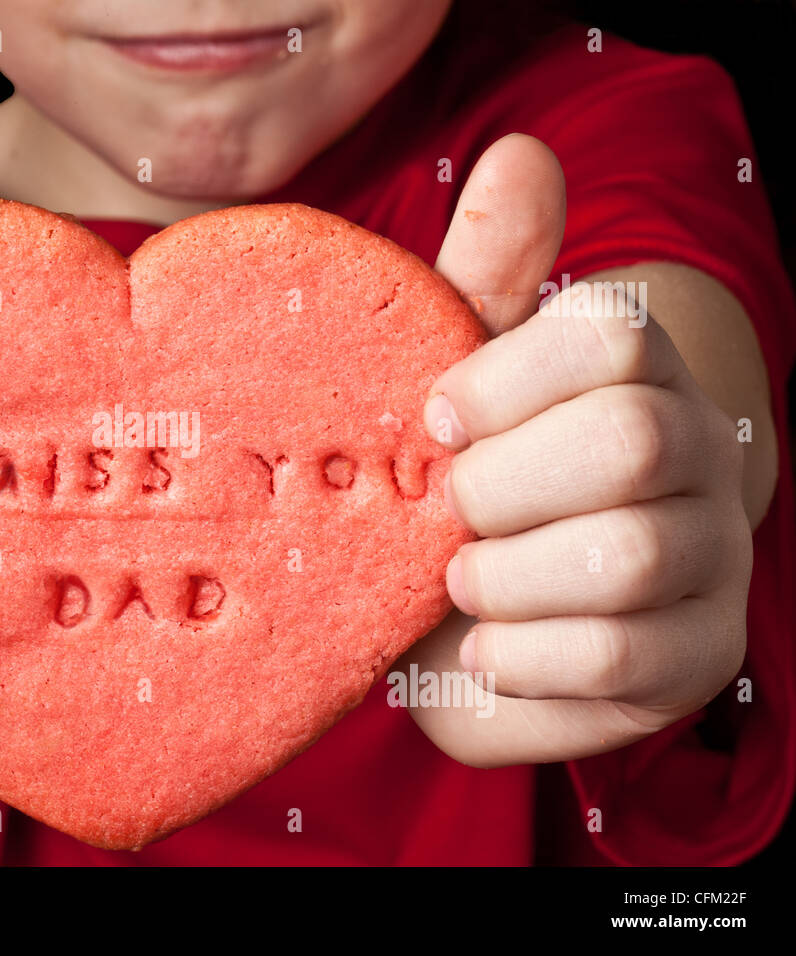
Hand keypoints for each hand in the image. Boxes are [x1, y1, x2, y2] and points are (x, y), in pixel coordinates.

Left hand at [398, 134, 752, 765]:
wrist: (472, 614)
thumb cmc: (456, 481)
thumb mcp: (450, 382)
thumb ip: (479, 280)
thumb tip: (519, 154)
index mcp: (634, 369)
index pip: (610, 333)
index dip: (505, 378)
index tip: (436, 420)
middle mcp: (697, 449)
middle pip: (628, 440)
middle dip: (502, 485)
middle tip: (447, 509)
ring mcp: (712, 556)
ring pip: (628, 555)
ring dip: (509, 575)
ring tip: (459, 580)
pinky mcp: (699, 656)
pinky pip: (622, 658)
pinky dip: (527, 656)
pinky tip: (487, 646)